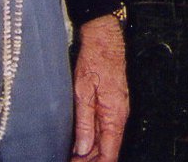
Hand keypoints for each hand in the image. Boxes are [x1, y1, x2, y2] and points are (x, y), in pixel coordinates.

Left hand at [71, 14, 128, 160]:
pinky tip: (79, 142)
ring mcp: (116, 110)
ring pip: (105, 141)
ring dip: (89, 152)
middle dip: (89, 160)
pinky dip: (92, 139)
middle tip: (68, 161)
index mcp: (115, 117)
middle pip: (107, 151)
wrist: (104, 38)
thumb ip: (85, 123)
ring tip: (70, 156)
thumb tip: (84, 149)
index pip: (109, 155)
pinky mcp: (111, 104)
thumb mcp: (83, 92)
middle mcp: (119, 116)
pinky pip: (104, 129)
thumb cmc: (94, 60)